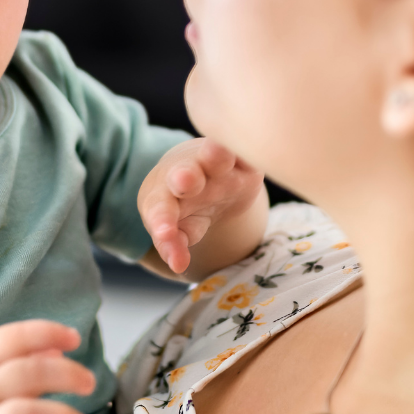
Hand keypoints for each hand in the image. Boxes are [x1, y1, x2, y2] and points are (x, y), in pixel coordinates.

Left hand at [140, 138, 265, 274]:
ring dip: (215, 155)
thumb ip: (174, 244)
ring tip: (216, 154)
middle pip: (184, 173)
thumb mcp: (179, 228)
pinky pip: (246, 151)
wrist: (208, 177)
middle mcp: (187, 172)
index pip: (160, 208)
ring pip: (215, 154)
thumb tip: (178, 266)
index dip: (163, 222)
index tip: (165, 235)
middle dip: (185, 178)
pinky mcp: (244, 159)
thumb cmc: (186, 207)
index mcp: (163, 194)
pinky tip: (254, 147)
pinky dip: (248, 149)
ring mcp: (216, 162)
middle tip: (184, 181)